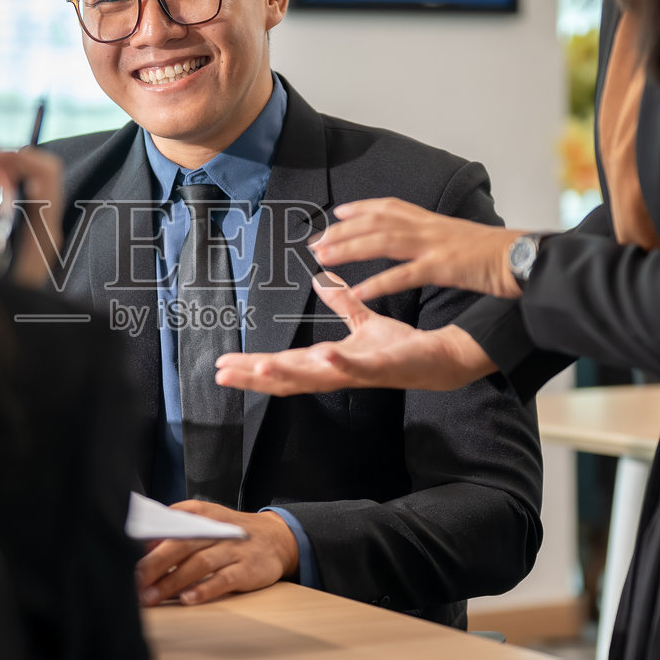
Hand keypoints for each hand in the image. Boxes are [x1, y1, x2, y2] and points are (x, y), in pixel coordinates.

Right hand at [0, 118, 62, 288]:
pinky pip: (20, 195)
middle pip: (39, 170)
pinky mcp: (29, 235)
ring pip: (29, 180)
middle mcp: (48, 229)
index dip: (14, 155)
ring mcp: (42, 231)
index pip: (46, 173)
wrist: (12, 347)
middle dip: (4, 155)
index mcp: (43, 234)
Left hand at [135, 502, 298, 605]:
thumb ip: (175, 528)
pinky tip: (187, 599)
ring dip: (172, 582)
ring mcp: (233, 549)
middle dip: (153, 566)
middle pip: (180, 546)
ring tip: (151, 597)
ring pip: (198, 564)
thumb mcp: (204, 520)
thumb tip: (140, 546)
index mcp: (200, 513)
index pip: (168, 525)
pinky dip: (205, 589)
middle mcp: (215, 529)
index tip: (124, 558)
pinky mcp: (247, 569)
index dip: (146, 542)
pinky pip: (224, 580)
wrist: (276, 538)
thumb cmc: (229, 533)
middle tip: (132, 583)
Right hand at [214, 273, 496, 394]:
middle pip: (288, 378)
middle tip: (224, 374)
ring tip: (259, 367)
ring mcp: (357, 373)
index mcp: (328, 362)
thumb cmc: (399, 347)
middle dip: (255, 377)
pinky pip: (358, 367)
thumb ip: (341, 305)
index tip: (223, 365)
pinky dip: (340, 363)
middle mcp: (336, 372)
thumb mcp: (364, 322)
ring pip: (315, 377)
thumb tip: (321, 281)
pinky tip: (324, 354)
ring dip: (287, 373)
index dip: (252, 367)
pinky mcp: (381, 367)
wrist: (436, 359)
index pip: (283, 365)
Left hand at [308, 197, 523, 300]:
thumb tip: (424, 238)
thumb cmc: (498, 254)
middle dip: (342, 231)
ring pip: (383, 242)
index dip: (361, 209)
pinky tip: (358, 291)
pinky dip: (378, 283)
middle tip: (314, 242)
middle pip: (376, 222)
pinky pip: (404, 275)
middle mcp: (430, 227)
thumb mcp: (462, 238)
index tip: (337, 214)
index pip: (390, 207)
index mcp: (433, 220)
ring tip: (322, 259)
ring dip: (349, 249)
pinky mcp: (444, 268)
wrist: (526, 258)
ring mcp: (435, 246)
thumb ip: (438, 236)